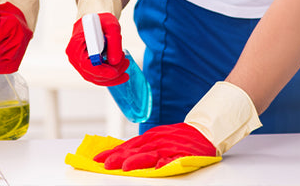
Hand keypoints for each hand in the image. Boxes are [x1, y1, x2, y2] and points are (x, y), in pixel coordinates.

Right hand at [65, 12, 128, 85]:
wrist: (95, 18)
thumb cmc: (102, 19)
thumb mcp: (112, 25)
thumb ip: (114, 42)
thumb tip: (114, 62)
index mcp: (75, 45)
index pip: (86, 65)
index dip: (102, 72)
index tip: (116, 72)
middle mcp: (74, 57)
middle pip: (92, 75)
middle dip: (111, 74)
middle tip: (126, 63)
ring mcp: (79, 63)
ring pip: (96, 78)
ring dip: (113, 75)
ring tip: (125, 62)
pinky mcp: (86, 66)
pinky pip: (98, 75)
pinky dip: (110, 74)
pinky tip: (120, 66)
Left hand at [94, 123, 216, 170]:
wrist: (202, 131)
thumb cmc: (177, 136)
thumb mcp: (156, 137)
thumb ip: (141, 146)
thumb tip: (122, 154)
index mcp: (149, 138)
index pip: (127, 145)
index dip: (112, 152)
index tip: (97, 159)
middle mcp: (156, 141)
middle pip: (135, 150)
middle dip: (119, 158)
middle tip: (105, 165)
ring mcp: (168, 147)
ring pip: (150, 154)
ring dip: (137, 161)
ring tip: (126, 168)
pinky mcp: (181, 153)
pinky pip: (172, 159)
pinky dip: (165, 163)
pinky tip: (157, 168)